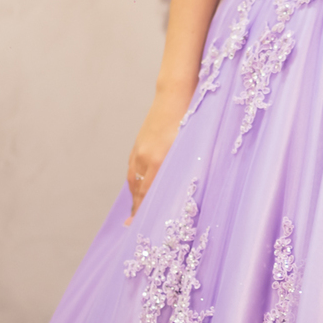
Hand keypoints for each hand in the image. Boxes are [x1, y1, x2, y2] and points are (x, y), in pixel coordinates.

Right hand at [126, 83, 194, 222]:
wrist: (175, 95)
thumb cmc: (189, 120)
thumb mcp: (191, 147)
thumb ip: (185, 168)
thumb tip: (184, 187)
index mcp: (158, 161)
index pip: (147, 194)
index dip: (143, 211)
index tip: (139, 227)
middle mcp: (144, 157)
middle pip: (137, 191)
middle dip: (136, 209)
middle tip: (132, 227)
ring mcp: (139, 150)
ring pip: (134, 180)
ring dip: (134, 196)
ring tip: (134, 212)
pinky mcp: (138, 144)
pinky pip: (133, 169)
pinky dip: (134, 182)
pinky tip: (137, 188)